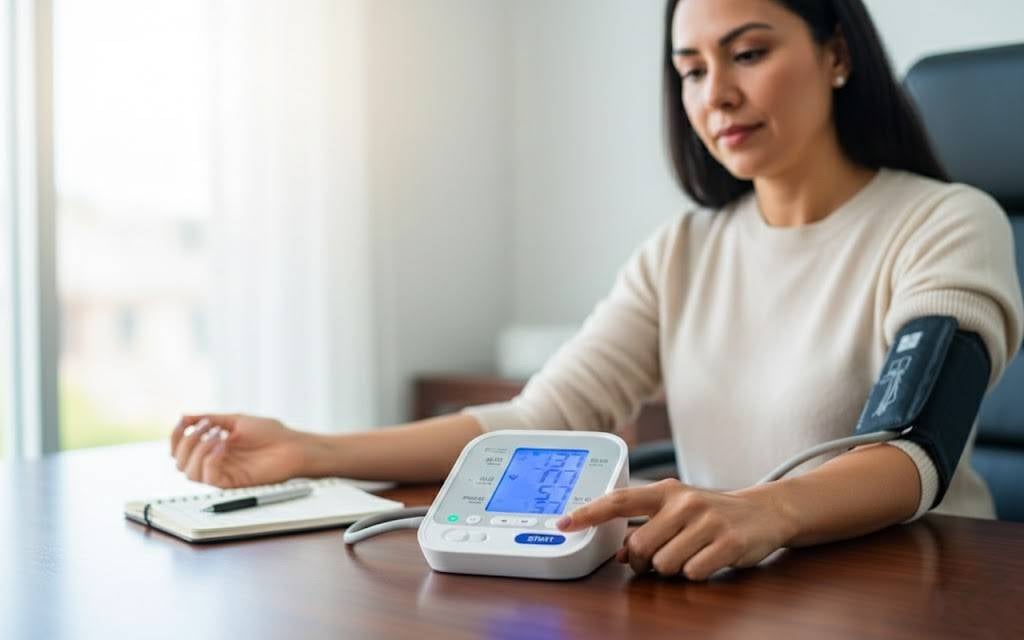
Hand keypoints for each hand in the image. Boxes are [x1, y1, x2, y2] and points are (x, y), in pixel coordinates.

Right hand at [170, 413, 309, 487]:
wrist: (292, 445)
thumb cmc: (270, 433)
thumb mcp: (236, 420)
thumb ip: (211, 419)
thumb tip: (184, 416)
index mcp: (212, 448)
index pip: (181, 449)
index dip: (177, 436)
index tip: (185, 421)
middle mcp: (213, 462)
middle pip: (179, 461)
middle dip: (187, 441)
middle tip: (208, 426)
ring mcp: (221, 473)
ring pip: (188, 472)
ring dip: (197, 450)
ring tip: (218, 435)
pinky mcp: (231, 482)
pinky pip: (208, 477)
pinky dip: (209, 459)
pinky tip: (222, 445)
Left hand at [556, 478, 796, 579]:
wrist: (764, 512)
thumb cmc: (712, 514)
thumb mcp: (677, 512)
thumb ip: (645, 527)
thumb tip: (615, 554)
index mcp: (666, 491)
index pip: (618, 501)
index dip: (588, 513)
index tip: (563, 523)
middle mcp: (684, 502)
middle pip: (639, 546)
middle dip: (642, 561)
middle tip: (656, 559)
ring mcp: (707, 521)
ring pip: (664, 564)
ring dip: (672, 569)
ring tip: (689, 554)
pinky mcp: (727, 542)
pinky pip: (692, 573)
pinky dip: (695, 574)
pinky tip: (707, 560)